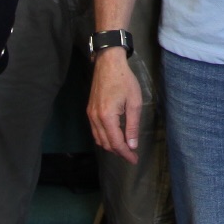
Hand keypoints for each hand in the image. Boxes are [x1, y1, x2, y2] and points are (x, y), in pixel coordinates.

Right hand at [89, 49, 144, 163]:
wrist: (108, 63)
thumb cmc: (124, 80)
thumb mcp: (134, 102)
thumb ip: (132, 126)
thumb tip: (132, 145)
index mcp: (107, 117)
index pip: (116, 143)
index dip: (125, 154)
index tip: (134, 160)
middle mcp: (95, 118)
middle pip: (105, 144)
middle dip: (118, 152)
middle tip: (131, 155)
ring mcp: (90, 114)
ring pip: (98, 139)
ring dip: (110, 146)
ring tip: (124, 148)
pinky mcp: (89, 110)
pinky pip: (95, 131)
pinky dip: (104, 138)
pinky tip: (113, 137)